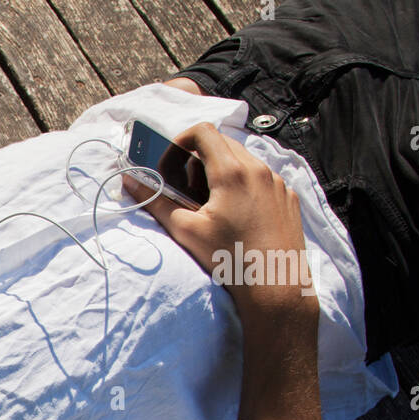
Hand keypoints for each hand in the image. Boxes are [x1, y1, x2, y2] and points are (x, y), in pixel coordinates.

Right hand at [122, 122, 316, 320]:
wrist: (274, 287)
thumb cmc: (229, 259)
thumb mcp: (186, 230)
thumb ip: (156, 201)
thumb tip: (131, 181)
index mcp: (231, 172)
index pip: (203, 132)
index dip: (180, 141)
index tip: (172, 163)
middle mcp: (258, 169)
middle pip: (223, 144)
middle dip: (199, 159)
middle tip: (187, 189)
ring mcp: (277, 182)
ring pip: (244, 160)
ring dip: (222, 172)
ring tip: (212, 205)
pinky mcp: (288, 196)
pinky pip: (262, 178)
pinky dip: (244, 186)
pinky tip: (237, 216)